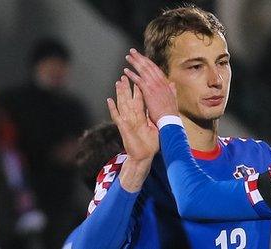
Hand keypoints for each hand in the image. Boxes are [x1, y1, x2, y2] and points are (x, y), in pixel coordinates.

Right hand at [107, 75, 157, 191]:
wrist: (143, 157)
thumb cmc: (149, 144)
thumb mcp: (154, 128)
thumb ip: (155, 118)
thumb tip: (161, 111)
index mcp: (140, 117)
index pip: (140, 100)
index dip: (139, 89)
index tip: (139, 78)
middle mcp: (132, 118)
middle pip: (129, 99)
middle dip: (127, 88)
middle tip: (125, 75)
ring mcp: (127, 122)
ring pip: (122, 104)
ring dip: (119, 94)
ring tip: (117, 82)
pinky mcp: (123, 128)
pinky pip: (117, 117)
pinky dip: (113, 109)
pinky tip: (109, 100)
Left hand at [123, 48, 177, 123]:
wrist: (169, 119)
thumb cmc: (170, 111)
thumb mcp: (173, 98)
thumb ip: (172, 90)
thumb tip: (172, 84)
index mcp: (165, 83)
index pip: (155, 69)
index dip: (147, 62)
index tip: (142, 57)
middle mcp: (160, 82)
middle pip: (148, 66)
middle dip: (140, 58)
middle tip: (132, 51)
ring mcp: (154, 86)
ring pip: (143, 71)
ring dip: (135, 63)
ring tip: (128, 57)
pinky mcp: (148, 92)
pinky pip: (138, 80)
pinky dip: (132, 75)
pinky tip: (125, 71)